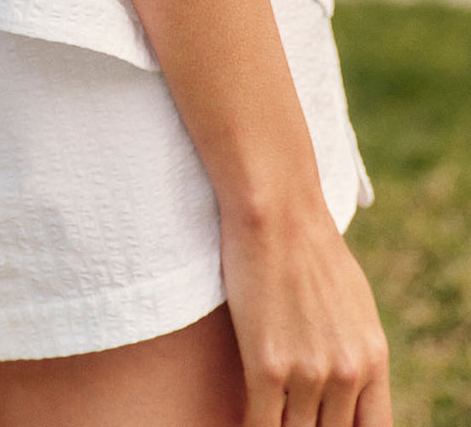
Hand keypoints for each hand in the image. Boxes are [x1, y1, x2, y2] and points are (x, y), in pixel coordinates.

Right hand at [220, 197, 391, 425]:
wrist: (277, 210)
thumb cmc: (309, 246)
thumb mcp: (354, 303)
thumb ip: (355, 350)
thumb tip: (349, 383)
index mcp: (372, 358)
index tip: (323, 422)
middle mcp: (347, 372)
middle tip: (287, 408)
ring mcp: (308, 372)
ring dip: (279, 426)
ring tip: (267, 409)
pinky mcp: (267, 366)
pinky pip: (261, 424)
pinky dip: (252, 426)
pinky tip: (244, 416)